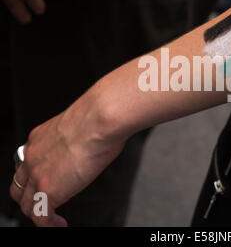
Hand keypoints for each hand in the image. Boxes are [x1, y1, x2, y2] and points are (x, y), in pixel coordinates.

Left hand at [9, 85, 128, 226]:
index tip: (45, 183)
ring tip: (52, 219)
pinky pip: (41, 216)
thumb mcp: (79, 126)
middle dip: (28, 199)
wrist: (99, 118)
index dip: (34, 178)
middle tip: (42, 205)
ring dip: (38, 214)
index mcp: (39, 138)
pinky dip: (48, 224)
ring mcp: (38, 175)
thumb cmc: (97, 117)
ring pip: (27, 204)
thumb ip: (77, 139)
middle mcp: (33, 156)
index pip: (27, 165)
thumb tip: (91, 144)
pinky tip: (58, 224)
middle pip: (20, 187)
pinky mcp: (49, 191)